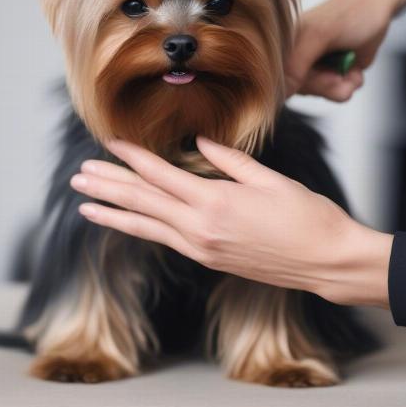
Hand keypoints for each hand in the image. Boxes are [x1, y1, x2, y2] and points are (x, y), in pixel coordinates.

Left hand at [70, 136, 392, 307]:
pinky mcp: (208, 260)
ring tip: (85, 202)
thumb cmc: (306, 216)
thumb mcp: (270, 179)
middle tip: (79, 175)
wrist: (327, 262)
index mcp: (215, 202)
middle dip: (108, 186)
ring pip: (146, 226)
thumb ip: (229, 161)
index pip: (161, 175)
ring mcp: (201, 248)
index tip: (109, 144)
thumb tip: (200, 144)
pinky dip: (139, 229)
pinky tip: (124, 223)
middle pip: (143, 202)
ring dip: (113, 212)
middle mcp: (200, 228)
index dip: (132, 158)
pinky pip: (164, 241)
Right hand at [285, 0, 397, 101]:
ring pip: (319, 93)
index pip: (278, 80)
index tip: (318, 73)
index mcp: (283, 44)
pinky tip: (353, 69)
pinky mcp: (330, 71)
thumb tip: (280, 95)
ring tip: (350, 69)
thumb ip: (295, 65)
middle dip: (325, 86)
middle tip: (339, 74)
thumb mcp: (318, 35)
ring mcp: (313, 64)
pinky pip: (335, 92)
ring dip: (340, 86)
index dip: (298, 85)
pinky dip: (348, 84)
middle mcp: (294, 55)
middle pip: (300, 90)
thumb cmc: (351, 13)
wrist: (381, 6)